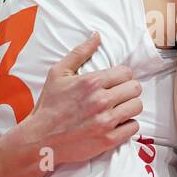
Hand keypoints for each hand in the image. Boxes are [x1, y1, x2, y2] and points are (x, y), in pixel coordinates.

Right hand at [24, 32, 143, 165]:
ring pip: (137, 107)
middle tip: (118, 95)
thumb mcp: (58, 73)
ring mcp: (106, 121)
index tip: (115, 82)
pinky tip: (117, 124)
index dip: (122, 76)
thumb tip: (96, 36)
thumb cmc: (49, 105)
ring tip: (119, 109)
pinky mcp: (108, 140)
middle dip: (128, 90)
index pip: (126, 72)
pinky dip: (127, 125)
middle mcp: (101, 100)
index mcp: (91, 82)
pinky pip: (133, 128)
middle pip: (135, 88)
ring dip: (130, 107)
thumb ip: (80, 52)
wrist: (40, 138)